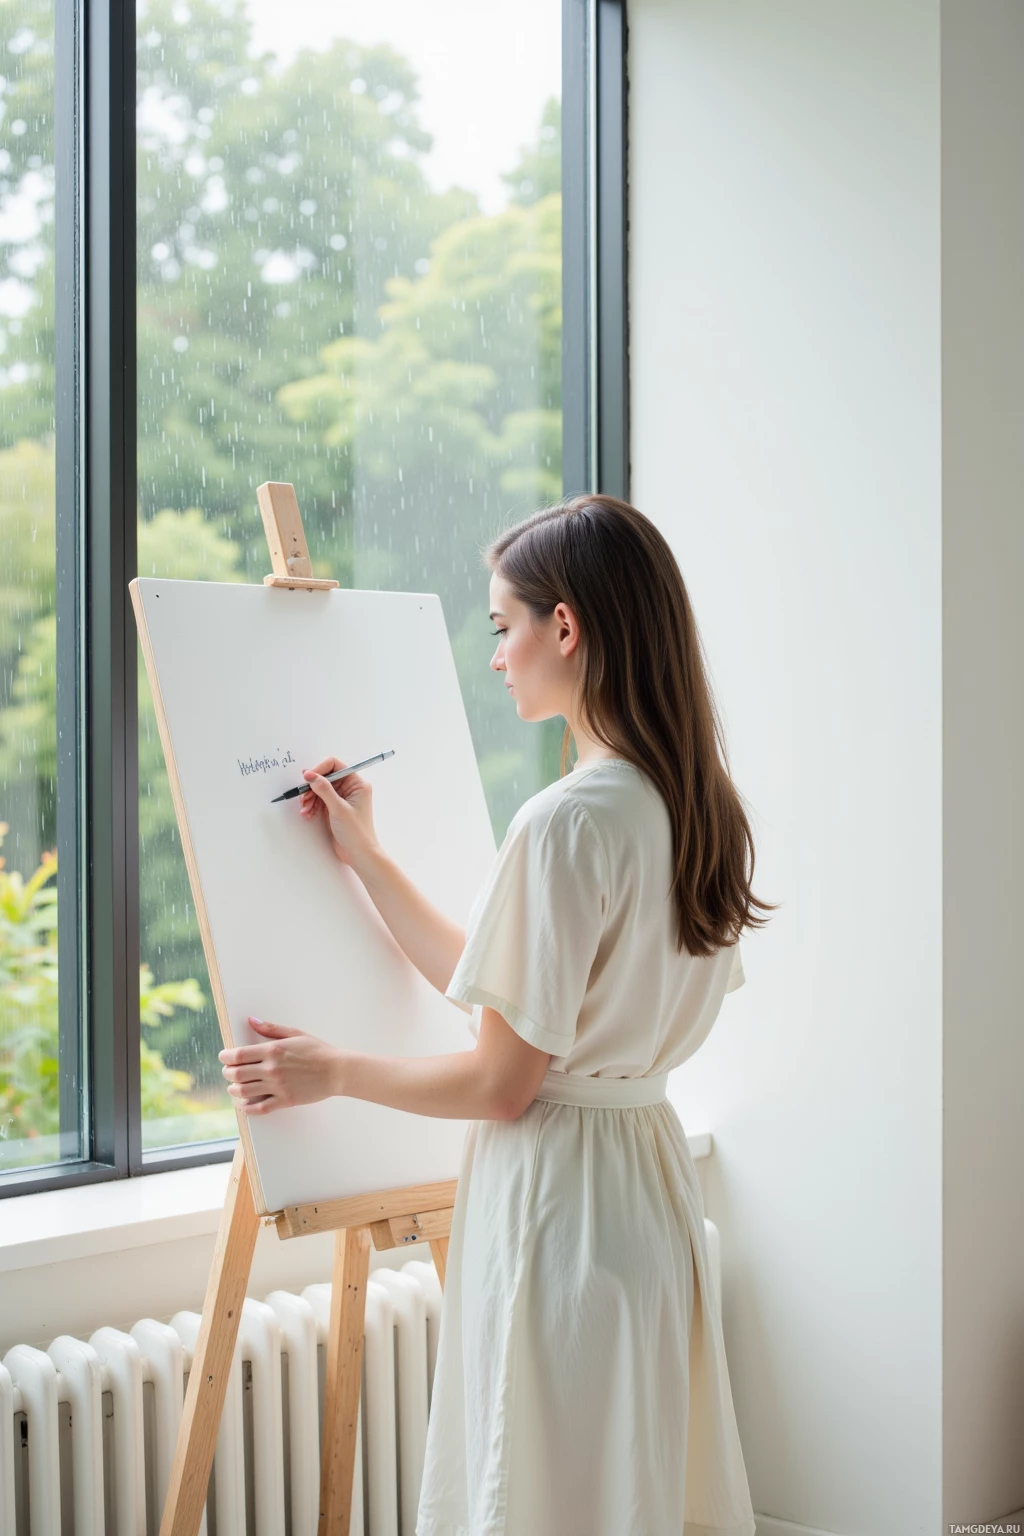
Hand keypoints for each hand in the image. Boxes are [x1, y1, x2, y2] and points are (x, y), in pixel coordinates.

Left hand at [219, 1016, 344, 1114]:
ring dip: (234, 1090)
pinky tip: (244, 1105)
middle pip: (236, 1074)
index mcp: (273, 1050)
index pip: (238, 1055)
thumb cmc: (317, 1050)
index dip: (225, 1057)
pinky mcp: (284, 1100)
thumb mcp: (295, 1033)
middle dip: (227, 1073)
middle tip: (228, 1072)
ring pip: (244, 1092)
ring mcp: (277, 1086)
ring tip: (235, 1087)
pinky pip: (259, 1108)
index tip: (224, 1057)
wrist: (337, 1071)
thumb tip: (251, 1021)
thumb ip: (270, 1028)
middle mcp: (272, 1069)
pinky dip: (247, 1108)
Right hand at [298, 756, 380, 872]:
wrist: (359, 855)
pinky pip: (319, 802)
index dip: (320, 769)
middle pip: (325, 778)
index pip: (336, 765)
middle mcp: (350, 789)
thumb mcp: (338, 808)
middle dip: (312, 787)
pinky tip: (307, 814)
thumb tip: (310, 775)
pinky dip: (312, 806)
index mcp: (357, 784)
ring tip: (305, 809)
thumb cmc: (356, 832)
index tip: (307, 778)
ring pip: (320, 790)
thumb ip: (324, 789)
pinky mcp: (334, 809)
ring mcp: (342, 799)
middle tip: (303, 797)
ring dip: (310, 798)